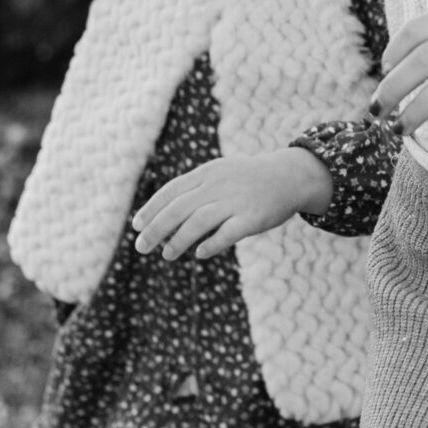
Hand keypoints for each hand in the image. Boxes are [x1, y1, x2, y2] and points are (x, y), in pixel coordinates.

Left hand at [130, 151, 331, 260]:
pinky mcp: (253, 217)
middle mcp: (218, 185)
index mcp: (207, 173)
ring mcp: (236, 201)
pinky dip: (211, 244)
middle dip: (156, 229)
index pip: (171, 191)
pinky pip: (227, 233)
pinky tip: (200, 254)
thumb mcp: (221, 174)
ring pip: (198, 222)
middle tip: (141, 247)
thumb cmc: (249, 180)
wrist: (290, 176)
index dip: (151, 208)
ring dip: (178, 240)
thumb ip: (196, 191)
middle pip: (179, 209)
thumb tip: (164, 218)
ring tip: (167, 254)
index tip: (136, 225)